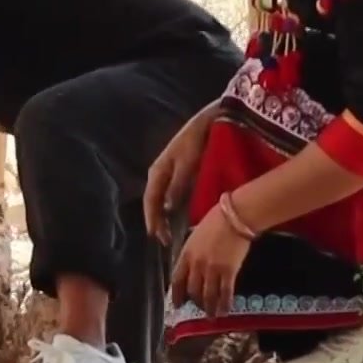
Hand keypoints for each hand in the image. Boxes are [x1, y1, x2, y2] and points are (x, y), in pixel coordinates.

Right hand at [144, 109, 214, 243]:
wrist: (211, 120)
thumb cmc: (197, 140)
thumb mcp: (187, 163)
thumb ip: (177, 186)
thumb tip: (166, 209)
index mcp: (157, 171)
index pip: (150, 200)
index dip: (152, 219)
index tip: (156, 237)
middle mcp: (160, 173)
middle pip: (154, 202)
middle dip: (158, 221)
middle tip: (165, 241)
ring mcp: (170, 172)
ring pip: (163, 200)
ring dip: (165, 217)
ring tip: (172, 234)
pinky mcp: (181, 172)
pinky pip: (173, 195)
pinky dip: (174, 208)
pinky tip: (181, 216)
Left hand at [169, 209, 252, 315]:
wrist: (234, 217)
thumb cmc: (215, 221)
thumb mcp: (195, 236)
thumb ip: (192, 253)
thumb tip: (191, 266)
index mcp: (186, 254)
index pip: (177, 279)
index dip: (177, 295)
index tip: (177, 304)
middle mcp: (197, 264)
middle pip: (192, 290)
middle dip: (195, 302)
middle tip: (199, 309)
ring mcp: (212, 269)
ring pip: (208, 295)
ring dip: (209, 308)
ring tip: (211, 316)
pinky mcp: (228, 272)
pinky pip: (225, 293)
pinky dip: (224, 304)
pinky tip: (224, 311)